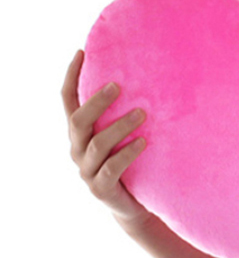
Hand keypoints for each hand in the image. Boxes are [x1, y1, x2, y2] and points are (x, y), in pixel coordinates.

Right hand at [62, 49, 149, 223]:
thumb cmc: (132, 162)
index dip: (71, 76)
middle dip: (96, 102)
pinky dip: (127, 154)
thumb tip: (150, 76)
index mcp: (80, 133)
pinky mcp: (100, 189)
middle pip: (78, 121)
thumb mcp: (125, 134)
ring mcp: (86, 170)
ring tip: (142, 114)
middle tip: (117, 86)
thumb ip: (125, 111)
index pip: (68, 100)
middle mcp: (78, 149)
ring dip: (119, 126)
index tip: (82, 52)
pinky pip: (111, 169)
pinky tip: (143, 143)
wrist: (133, 205)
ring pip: (96, 144)